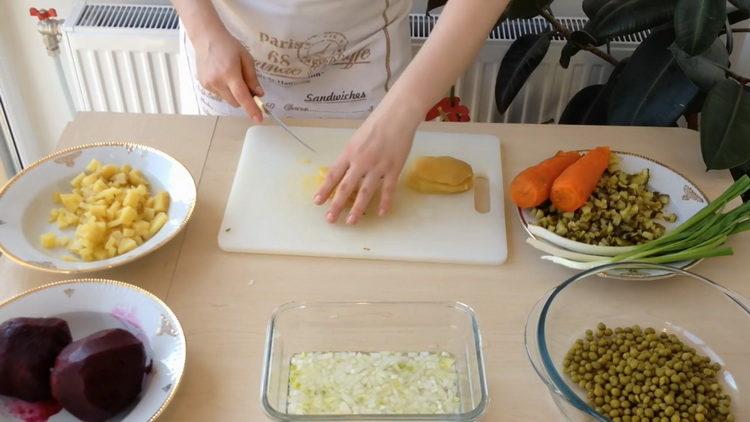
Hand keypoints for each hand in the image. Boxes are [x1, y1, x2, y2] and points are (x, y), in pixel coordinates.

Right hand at [194, 28, 263, 120]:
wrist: (206, 38)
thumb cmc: (229, 46)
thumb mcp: (246, 58)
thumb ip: (252, 78)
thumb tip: (260, 94)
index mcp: (230, 73)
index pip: (242, 97)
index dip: (252, 109)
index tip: (259, 118)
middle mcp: (217, 81)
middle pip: (235, 102)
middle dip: (243, 98)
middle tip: (246, 84)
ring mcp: (208, 84)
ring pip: (227, 99)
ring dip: (233, 94)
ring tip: (231, 76)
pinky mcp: (203, 85)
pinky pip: (219, 94)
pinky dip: (224, 90)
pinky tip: (222, 75)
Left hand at [314, 106, 419, 223]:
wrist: (397, 116)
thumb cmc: (376, 125)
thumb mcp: (356, 139)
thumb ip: (350, 157)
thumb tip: (342, 174)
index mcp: (349, 153)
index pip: (334, 174)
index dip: (325, 189)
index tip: (317, 202)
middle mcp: (361, 162)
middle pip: (346, 187)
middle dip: (337, 205)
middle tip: (330, 219)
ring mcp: (378, 166)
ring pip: (365, 192)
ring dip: (357, 208)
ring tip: (351, 222)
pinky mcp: (394, 169)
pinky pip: (388, 189)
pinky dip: (385, 202)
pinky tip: (382, 213)